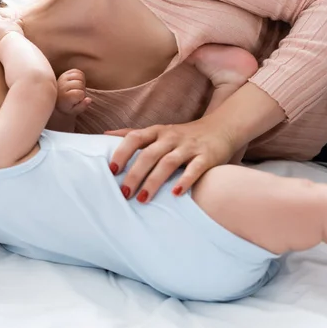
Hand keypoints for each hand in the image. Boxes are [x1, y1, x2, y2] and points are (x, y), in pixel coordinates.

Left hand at [55, 69, 91, 115]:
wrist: (55, 98)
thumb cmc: (66, 105)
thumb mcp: (73, 111)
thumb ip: (82, 107)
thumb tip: (89, 99)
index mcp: (65, 97)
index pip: (81, 93)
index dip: (82, 97)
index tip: (77, 100)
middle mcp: (63, 86)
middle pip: (81, 84)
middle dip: (82, 89)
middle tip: (77, 94)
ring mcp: (63, 78)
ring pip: (80, 76)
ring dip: (82, 82)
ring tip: (77, 88)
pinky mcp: (65, 73)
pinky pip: (77, 71)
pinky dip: (79, 76)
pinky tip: (76, 82)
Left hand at [107, 118, 236, 201]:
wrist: (222, 128)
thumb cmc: (182, 135)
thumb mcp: (157, 131)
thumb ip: (133, 134)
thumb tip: (104, 134)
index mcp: (156, 132)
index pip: (134, 138)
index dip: (122, 153)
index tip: (112, 170)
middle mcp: (171, 138)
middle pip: (149, 155)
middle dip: (135, 174)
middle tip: (124, 193)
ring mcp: (189, 147)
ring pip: (168, 163)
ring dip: (154, 181)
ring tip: (142, 199)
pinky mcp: (207, 157)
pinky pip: (195, 169)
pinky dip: (185, 181)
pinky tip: (176, 195)